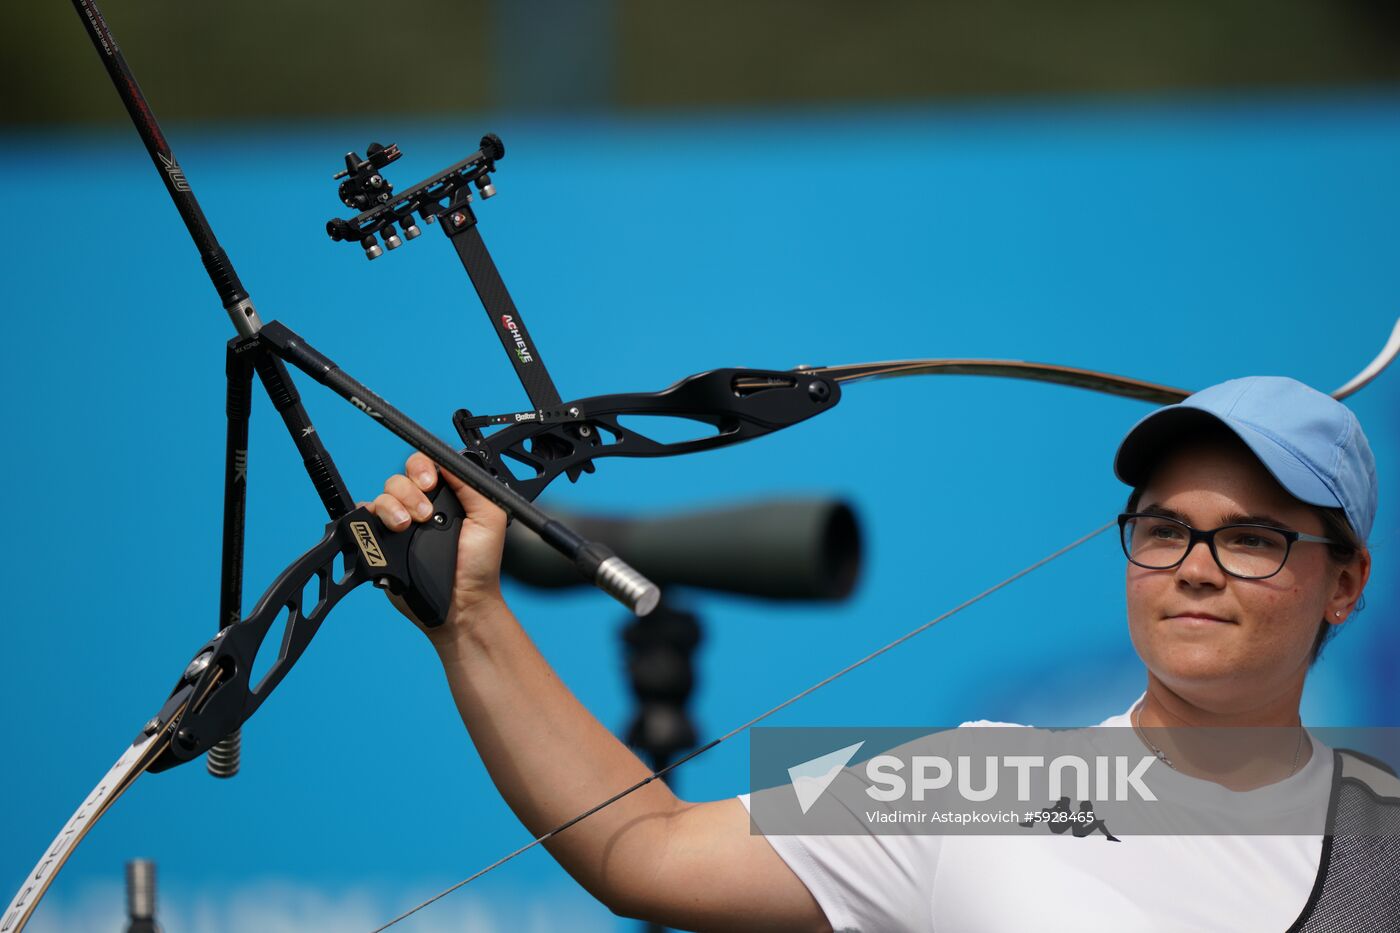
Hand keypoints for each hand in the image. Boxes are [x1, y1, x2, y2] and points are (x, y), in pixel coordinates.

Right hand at [368, 451, 508, 634]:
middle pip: (401, 477)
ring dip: (393, 507)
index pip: (426, 466)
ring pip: (383, 495)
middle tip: (425, 515)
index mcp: (447, 495)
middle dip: (409, 492)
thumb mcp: (490, 516)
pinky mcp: (383, 540)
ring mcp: (401, 522)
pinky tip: (390, 531)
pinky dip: (371, 518)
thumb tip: (449, 460)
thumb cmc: (480, 564)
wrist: (462, 602)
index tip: (430, 483)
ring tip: (407, 527)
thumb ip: (472, 484)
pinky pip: (365, 517)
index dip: (423, 468)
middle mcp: (422, 504)